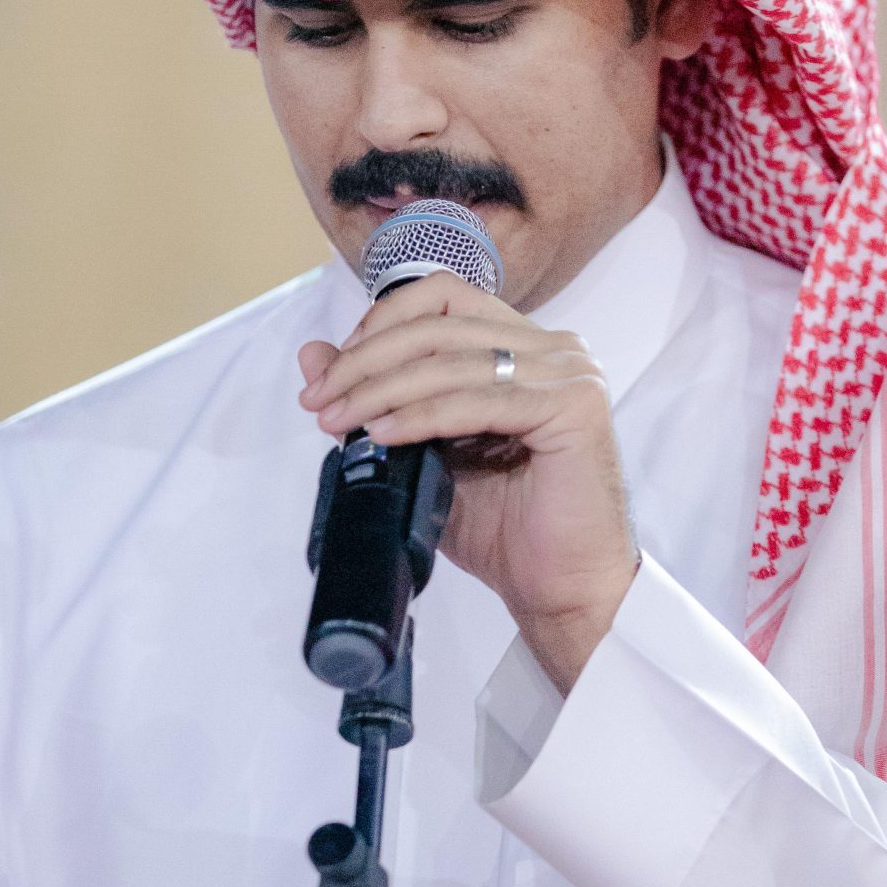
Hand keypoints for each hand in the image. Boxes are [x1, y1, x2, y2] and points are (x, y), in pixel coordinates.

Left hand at [298, 274, 638, 691]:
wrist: (560, 588)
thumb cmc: (504, 528)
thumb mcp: (423, 452)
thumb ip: (376, 398)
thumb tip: (313, 354)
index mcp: (524, 347)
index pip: (444, 297)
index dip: (381, 322)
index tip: (334, 370)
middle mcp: (554, 349)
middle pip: (440, 324)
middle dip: (367, 360)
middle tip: (321, 400)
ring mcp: (569, 373)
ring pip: (452, 360)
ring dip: (383, 389)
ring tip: (341, 422)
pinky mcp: (574, 407)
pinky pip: (478, 402)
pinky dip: (422, 415)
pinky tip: (384, 435)